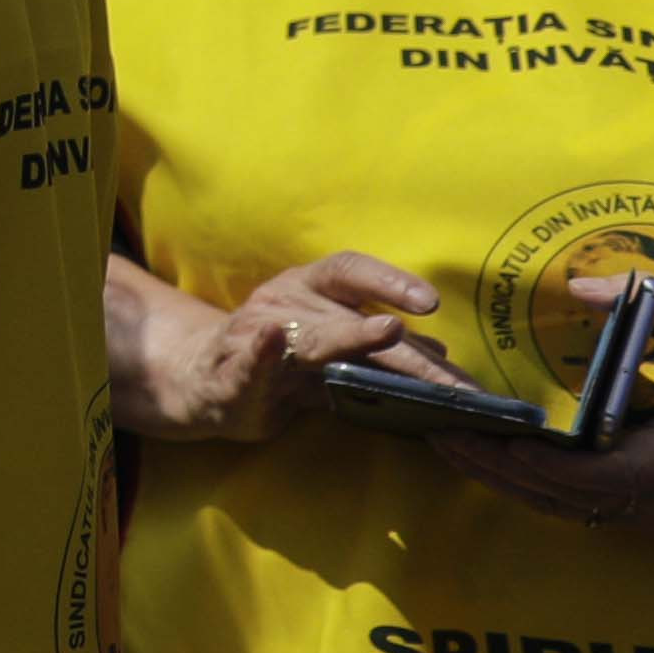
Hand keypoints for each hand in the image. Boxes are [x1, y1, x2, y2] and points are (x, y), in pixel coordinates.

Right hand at [109, 250, 442, 440]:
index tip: (431, 303)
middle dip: (402, 347)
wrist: (205, 381)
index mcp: (306, 288)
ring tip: (389, 330)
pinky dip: (261, 354)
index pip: (350, 271)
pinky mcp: (233, 375)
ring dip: (350, 336)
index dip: (389, 280)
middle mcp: (283, 303)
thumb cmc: (279, 359)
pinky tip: (273, 341)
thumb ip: (378, 348)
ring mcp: (256, 336)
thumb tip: (441, 352)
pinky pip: (249, 363)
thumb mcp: (326, 342)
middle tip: (448, 374)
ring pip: (311, 339)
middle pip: (348, 318)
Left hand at [438, 306, 653, 533]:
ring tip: (447, 443)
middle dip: (500, 467)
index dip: (550, 465)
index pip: (604, 476)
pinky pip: (571, 508)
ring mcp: (645, 512)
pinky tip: (488, 461)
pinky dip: (527, 487)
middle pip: (564, 496)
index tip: (504, 441)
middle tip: (441, 432)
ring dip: (503, 480)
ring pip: (560, 507)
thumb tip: (584, 285)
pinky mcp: (636, 512)